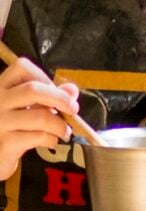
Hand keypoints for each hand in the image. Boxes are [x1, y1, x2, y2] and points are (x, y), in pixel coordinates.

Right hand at [0, 58, 79, 178]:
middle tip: (73, 109)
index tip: (55, 89)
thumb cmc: (11, 130)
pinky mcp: (3, 143)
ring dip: (60, 124)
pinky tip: (52, 141)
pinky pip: (38, 136)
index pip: (20, 66)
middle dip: (60, 99)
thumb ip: (48, 96)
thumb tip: (72, 90)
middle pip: (33, 89)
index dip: (43, 75)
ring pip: (40, 116)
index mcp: (0, 88)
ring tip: (64, 131)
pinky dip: (52, 138)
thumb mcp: (26, 109)